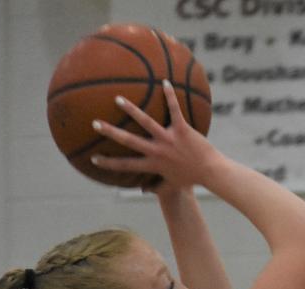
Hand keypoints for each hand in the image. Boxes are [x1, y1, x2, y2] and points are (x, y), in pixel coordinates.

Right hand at [90, 79, 220, 188]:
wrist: (211, 172)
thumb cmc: (192, 178)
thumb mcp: (173, 185)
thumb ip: (157, 187)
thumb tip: (143, 190)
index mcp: (154, 165)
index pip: (127, 165)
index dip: (109, 164)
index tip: (93, 158)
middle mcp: (158, 151)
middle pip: (129, 141)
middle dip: (111, 133)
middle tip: (95, 124)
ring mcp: (169, 139)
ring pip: (147, 122)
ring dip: (131, 110)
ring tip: (118, 99)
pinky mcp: (182, 130)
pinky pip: (175, 110)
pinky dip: (170, 96)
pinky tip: (165, 82)